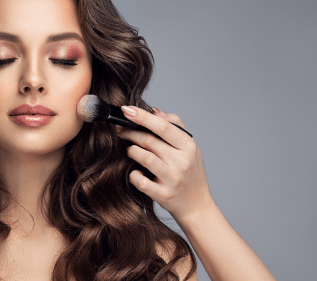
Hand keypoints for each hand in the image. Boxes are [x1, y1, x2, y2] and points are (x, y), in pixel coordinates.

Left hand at [116, 106, 212, 222]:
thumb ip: (174, 127)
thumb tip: (154, 111)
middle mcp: (182, 162)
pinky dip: (133, 174)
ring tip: (129, 150)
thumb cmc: (190, 174)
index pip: (163, 126)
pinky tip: (134, 172)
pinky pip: (140, 181)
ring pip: (144, 158)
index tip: (127, 109)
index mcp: (189, 147)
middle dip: (130, 132)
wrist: (197, 207)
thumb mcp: (190, 148)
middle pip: (150, 140)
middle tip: (119, 130)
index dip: (142, 116)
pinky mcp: (163, 195)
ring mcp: (173, 179)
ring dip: (131, 151)